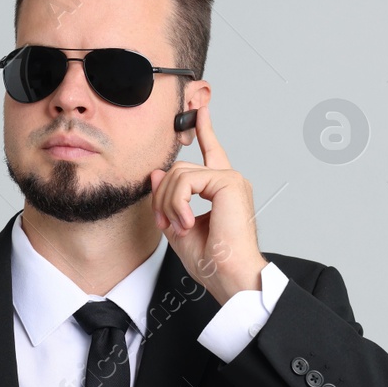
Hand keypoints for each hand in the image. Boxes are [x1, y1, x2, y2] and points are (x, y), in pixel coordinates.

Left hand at [149, 104, 266, 304]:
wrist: (230, 276)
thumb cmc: (213, 261)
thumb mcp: (179, 228)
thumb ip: (168, 201)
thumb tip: (157, 174)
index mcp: (222, 190)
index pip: (212, 151)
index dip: (204, 129)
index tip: (199, 110)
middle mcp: (229, 181)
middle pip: (179, 169)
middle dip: (163, 197)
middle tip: (166, 223)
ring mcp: (230, 179)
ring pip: (179, 174)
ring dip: (168, 203)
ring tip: (179, 226)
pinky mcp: (228, 182)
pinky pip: (186, 181)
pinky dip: (178, 203)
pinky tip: (186, 221)